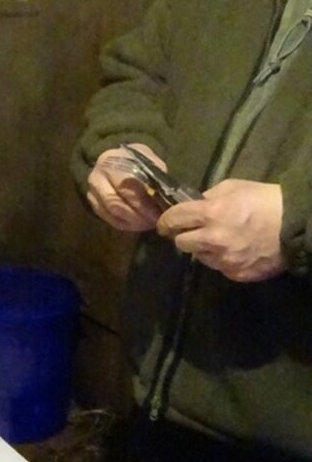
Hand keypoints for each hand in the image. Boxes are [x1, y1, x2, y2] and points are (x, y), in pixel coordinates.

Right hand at [85, 145, 164, 231]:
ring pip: (111, 214)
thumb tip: (162, 197)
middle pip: (115, 203)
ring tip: (148, 223)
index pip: (125, 187)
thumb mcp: (147, 160)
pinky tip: (139, 224)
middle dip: (138, 216)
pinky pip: (109, 220)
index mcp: (110, 162)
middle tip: (155, 221)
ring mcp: (92, 192)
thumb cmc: (135, 161)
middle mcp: (96, 177)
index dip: (143, 203)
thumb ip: (153, 175)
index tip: (159, 212)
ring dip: (132, 222)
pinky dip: (126, 225)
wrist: (116, 160)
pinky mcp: (93, 204)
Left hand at [157, 179, 284, 281]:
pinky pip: (220, 268)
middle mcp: (213, 240)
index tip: (164, 224)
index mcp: (210, 214)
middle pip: (181, 243)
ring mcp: (225, 260)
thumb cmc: (264, 200)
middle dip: (183, 236)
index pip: (173, 220)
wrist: (296, 225)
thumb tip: (193, 204)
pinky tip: (234, 250)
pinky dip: (222, 260)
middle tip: (192, 232)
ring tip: (219, 240)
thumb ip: (208, 197)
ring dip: (204, 249)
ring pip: (200, 257)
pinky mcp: (237, 274)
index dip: (166, 221)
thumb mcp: (232, 188)